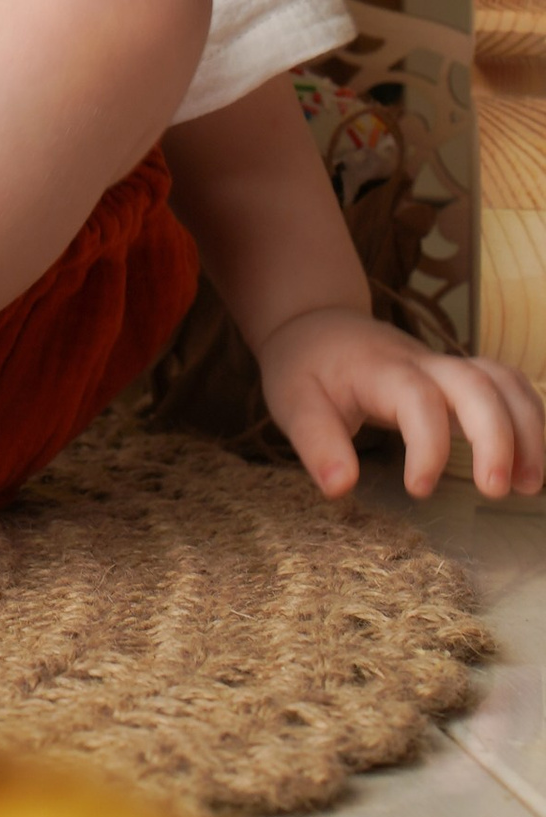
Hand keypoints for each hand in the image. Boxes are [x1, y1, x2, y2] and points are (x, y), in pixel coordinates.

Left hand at [259, 303, 545, 502]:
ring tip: (529, 485)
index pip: (417, 399)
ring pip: (503, 382)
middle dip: (497, 436)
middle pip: (476, 384)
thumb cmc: (306, 368)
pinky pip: (509, 387)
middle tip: (496, 491)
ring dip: (527, 429)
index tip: (418, 491)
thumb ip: (316, 444)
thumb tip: (340, 488)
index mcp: (380, 370)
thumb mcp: (294, 403)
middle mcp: (423, 363)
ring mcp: (447, 366)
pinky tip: (530, 463)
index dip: (427, 445)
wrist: (318, 325)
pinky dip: (530, 419)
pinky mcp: (460, 377)